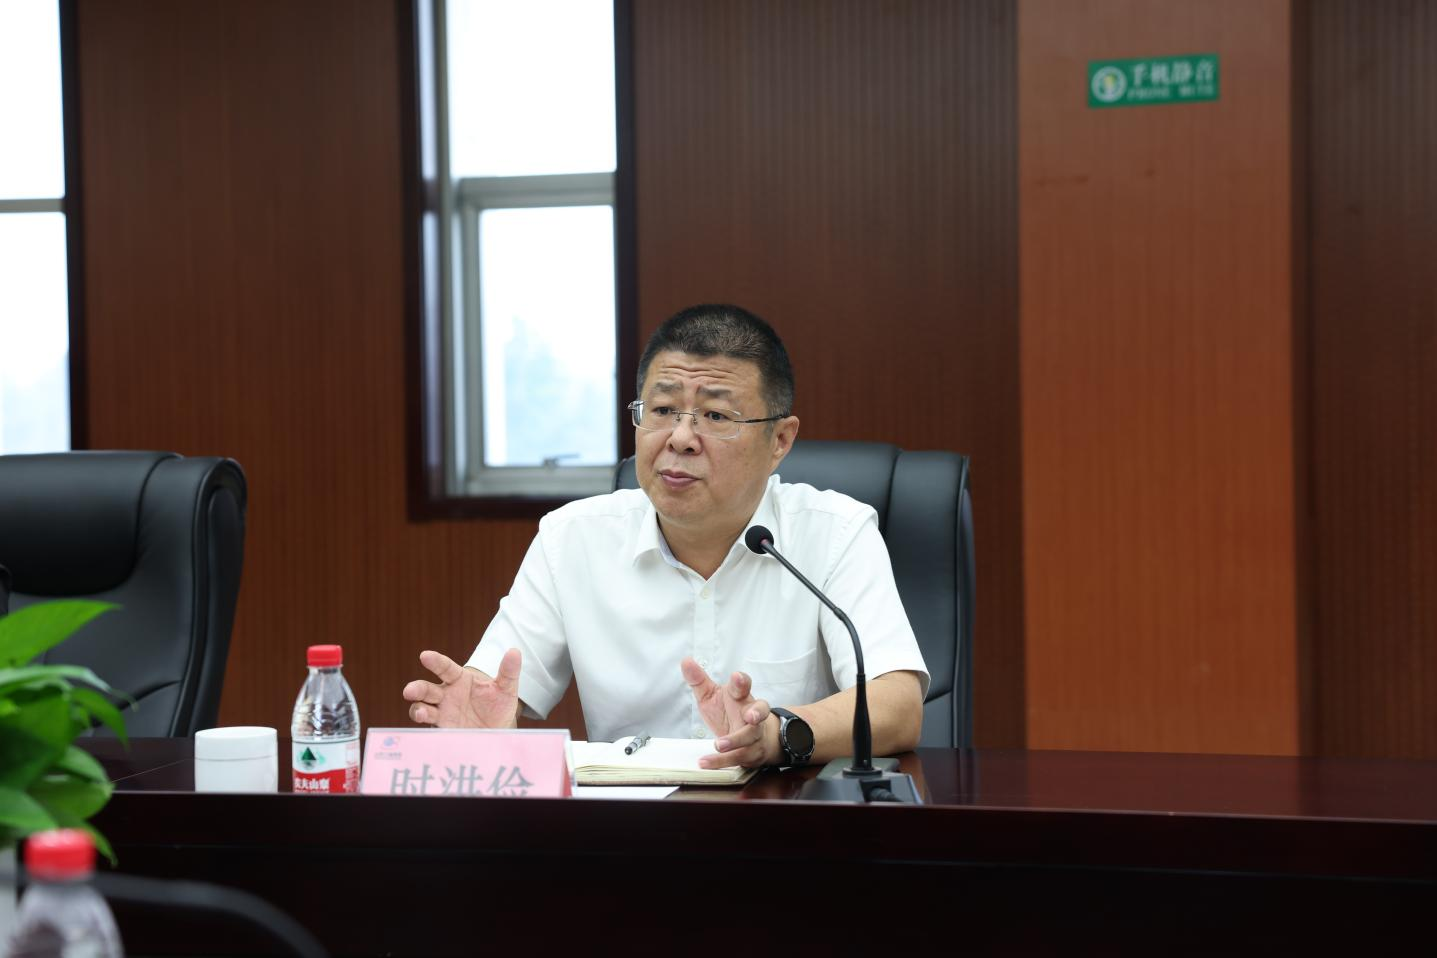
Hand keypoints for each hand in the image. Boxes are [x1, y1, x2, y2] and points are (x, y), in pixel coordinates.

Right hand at [402, 648, 521, 728]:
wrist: (498, 731)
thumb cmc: (498, 705)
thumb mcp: (506, 688)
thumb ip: (509, 671)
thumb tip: (515, 651)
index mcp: (460, 679)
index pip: (445, 668)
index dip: (435, 661)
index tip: (425, 655)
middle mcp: (446, 694)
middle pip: (426, 689)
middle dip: (417, 689)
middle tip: (410, 690)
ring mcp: (442, 712)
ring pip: (422, 707)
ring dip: (417, 709)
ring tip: (421, 712)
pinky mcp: (443, 728)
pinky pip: (429, 726)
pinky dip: (425, 726)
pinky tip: (429, 726)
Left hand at [680, 657, 775, 768]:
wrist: (752, 738)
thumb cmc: (729, 712)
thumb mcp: (712, 695)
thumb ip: (699, 680)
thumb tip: (686, 661)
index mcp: (741, 696)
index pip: (744, 685)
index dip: (742, 681)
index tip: (737, 678)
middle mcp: (751, 713)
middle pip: (759, 710)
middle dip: (757, 713)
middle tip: (750, 716)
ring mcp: (754, 734)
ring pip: (750, 737)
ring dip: (736, 741)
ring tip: (719, 744)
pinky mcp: (750, 753)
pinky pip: (738, 758)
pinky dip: (721, 761)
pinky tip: (705, 762)